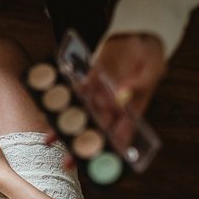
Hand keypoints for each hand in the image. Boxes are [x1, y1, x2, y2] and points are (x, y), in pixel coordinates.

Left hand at [45, 33, 164, 158]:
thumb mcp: (151, 67)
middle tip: (69, 162)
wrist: (136, 34)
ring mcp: (99, 96)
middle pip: (97, 131)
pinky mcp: (88, 83)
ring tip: (51, 140)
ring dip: (66, 128)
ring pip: (81, 116)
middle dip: (82, 147)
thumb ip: (139, 83)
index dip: (110, 152)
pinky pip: (73, 95)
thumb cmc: (149, 55)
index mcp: (132, 110)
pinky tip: (47, 110)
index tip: (98, 163)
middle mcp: (113, 107)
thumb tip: (122, 96)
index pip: (122, 135)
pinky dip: (61, 103)